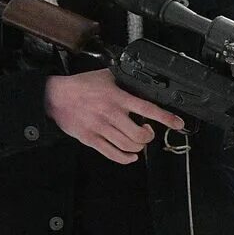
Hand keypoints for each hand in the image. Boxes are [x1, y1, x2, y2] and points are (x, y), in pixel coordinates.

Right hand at [43, 69, 184, 163]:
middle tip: (148, 130)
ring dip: (139, 146)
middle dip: (149, 136)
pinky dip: (126, 158)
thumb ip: (124, 79)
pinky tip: (131, 155)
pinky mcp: (91, 140)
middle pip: (140, 135)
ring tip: (138, 139)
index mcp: (117, 98)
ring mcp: (101, 129)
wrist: (55, 97)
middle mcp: (111, 114)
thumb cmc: (81, 85)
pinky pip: (113, 155)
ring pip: (129, 146)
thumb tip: (141, 79)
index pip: (147, 109)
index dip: (166, 118)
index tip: (178, 123)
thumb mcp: (106, 76)